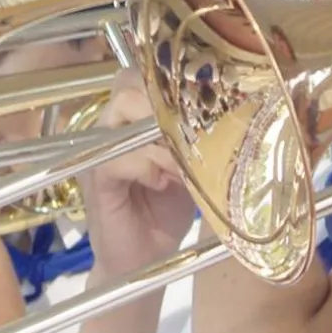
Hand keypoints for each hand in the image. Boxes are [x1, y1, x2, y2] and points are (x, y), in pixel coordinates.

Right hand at [80, 67, 196, 274]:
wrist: (144, 259)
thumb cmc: (166, 211)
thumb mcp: (191, 167)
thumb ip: (200, 139)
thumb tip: (235, 115)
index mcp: (134, 118)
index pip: (147, 74)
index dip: (174, 82)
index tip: (208, 106)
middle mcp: (112, 126)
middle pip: (130, 82)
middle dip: (167, 105)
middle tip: (193, 136)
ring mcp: (100, 151)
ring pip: (121, 110)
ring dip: (160, 134)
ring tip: (180, 164)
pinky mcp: (96, 180)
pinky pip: (116, 157)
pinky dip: (146, 165)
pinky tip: (162, 182)